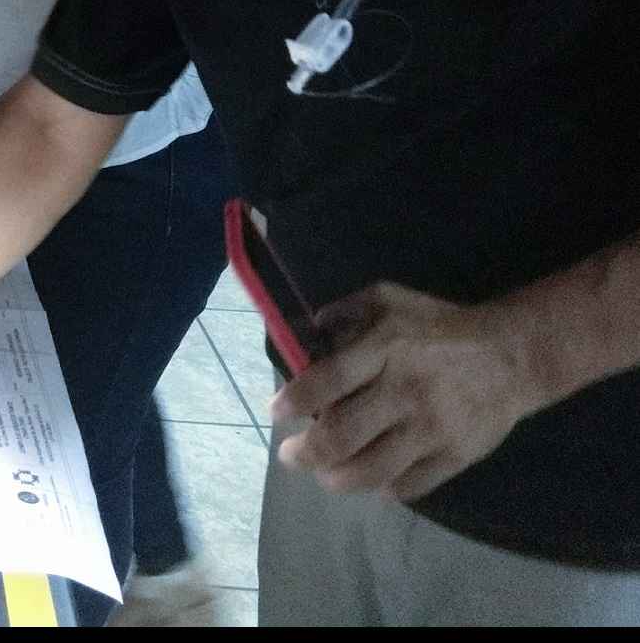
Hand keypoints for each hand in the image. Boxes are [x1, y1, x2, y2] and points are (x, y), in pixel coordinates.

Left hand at [271, 281, 540, 501]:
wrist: (511, 356)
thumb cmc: (440, 325)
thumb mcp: (389, 299)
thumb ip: (345, 311)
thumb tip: (306, 330)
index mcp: (384, 349)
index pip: (327, 381)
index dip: (295, 401)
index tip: (275, 414)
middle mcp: (404, 391)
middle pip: (342, 436)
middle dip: (306, 454)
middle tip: (290, 456)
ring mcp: (431, 429)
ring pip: (372, 471)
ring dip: (338, 479)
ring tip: (324, 476)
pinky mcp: (456, 456)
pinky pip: (410, 485)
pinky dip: (384, 488)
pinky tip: (372, 480)